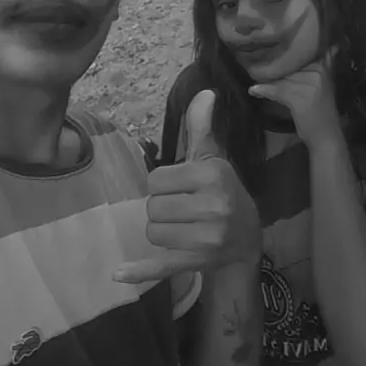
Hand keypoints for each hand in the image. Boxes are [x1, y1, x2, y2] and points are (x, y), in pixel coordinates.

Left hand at [113, 90, 260, 284]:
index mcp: (211, 175)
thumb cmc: (223, 191)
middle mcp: (212, 206)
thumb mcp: (213, 158)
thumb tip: (205, 92)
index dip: (163, 184)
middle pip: (152, 207)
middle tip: (182, 209)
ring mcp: (206, 238)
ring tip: (182, 227)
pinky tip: (118, 273)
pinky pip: (159, 265)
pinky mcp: (196, 263)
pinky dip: (139, 271)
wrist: (248, 239)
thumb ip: (201, 126)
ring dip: (161, 230)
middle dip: (161, 208)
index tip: (181, 188)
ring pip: (152, 232)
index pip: (156, 179)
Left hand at [249, 48, 340, 149]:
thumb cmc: (322, 111)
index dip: (284, 52)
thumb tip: (309, 52)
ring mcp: (309, 84)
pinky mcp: (298, 97)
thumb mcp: (322, 85)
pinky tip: (254, 91)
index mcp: (324, 66)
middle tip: (256, 66)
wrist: (327, 136)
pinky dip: (264, 91)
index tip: (270, 49)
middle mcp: (318, 71)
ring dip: (266, 80)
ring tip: (254, 79)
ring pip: (281, 76)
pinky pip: (277, 90)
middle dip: (273, 66)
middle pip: (289, 64)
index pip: (300, 53)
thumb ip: (314, 68)